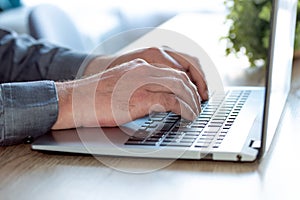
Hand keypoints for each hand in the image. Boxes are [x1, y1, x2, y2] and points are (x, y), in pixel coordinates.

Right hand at [84, 47, 207, 100]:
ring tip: (195, 112)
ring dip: (191, 101)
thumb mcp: (121, 84)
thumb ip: (140, 86)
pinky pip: (170, 101)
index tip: (192, 94)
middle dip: (193, 92)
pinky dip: (183, 109)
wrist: (76, 100)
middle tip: (198, 105)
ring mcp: (142, 83)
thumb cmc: (95, 96)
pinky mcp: (140, 98)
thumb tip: (157, 99)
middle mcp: (143, 70)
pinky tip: (187, 116)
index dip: (187, 83)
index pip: (173, 70)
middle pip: (180, 77)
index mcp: (139, 66)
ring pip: (179, 87)